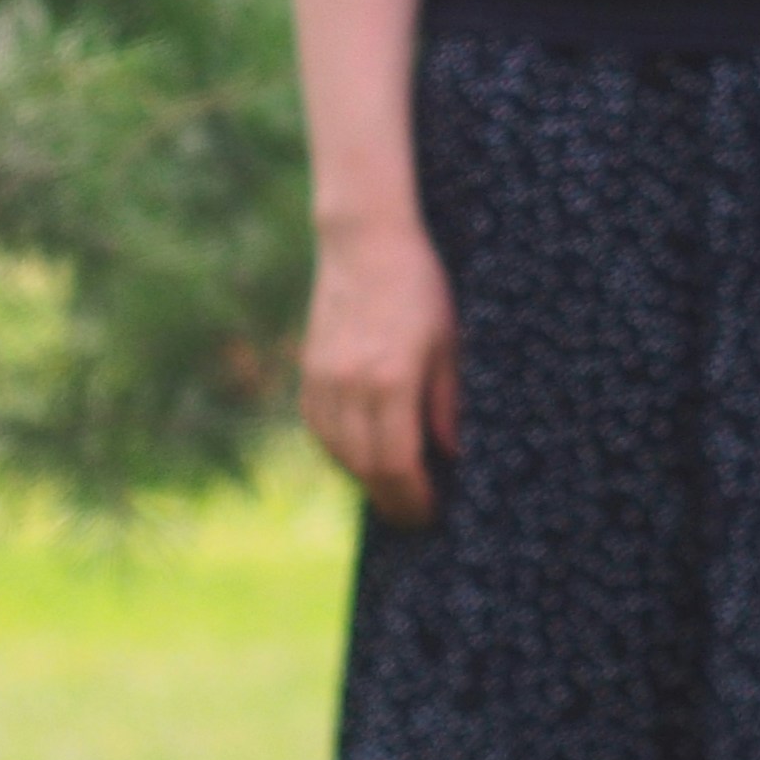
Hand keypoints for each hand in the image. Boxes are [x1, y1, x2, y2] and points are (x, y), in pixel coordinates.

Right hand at [300, 217, 458, 524]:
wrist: (364, 243)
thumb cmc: (420, 287)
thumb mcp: (450, 342)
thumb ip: (448, 402)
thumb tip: (450, 454)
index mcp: (391, 379)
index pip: (398, 463)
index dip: (415, 497)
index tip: (432, 513)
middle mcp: (350, 385)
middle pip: (366, 467)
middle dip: (392, 500)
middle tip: (415, 517)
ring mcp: (323, 378)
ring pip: (339, 452)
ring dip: (366, 480)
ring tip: (393, 491)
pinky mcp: (310, 370)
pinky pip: (320, 429)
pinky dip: (341, 452)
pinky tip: (362, 456)